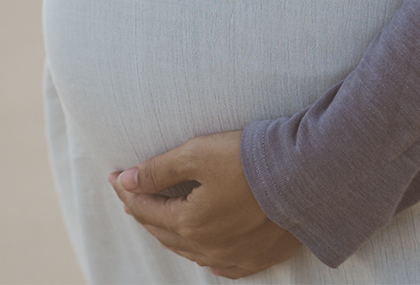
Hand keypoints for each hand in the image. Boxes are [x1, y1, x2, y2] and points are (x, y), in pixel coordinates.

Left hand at [108, 131, 302, 278]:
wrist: (304, 177)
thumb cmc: (247, 161)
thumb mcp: (195, 155)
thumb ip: (158, 170)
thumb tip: (126, 181)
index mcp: (189, 223)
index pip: (146, 208)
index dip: (128, 190)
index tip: (115, 176)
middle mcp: (208, 247)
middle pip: (164, 232)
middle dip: (144, 211)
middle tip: (130, 195)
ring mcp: (234, 257)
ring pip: (189, 250)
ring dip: (169, 232)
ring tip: (157, 217)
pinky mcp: (257, 258)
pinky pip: (221, 265)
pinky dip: (203, 253)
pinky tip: (201, 249)